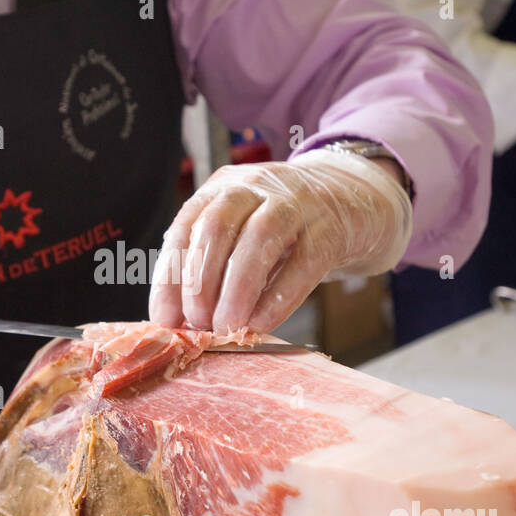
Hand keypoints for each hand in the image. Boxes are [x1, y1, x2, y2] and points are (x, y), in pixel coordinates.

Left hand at [148, 150, 411, 333]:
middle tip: (198, 324)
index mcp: (222, 188)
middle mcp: (255, 187)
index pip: (184, 228)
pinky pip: (303, 263)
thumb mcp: (241, 231)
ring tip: (227, 328)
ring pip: (259, 239)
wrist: (351, 200)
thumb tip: (179, 322)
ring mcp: (296, 203)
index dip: (170, 277)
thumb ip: (211, 266)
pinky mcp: (330, 228)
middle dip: (200, 282)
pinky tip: (262, 324)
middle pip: (217, 227)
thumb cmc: (283, 228)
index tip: (164, 320)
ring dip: (237, 290)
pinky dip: (278, 298)